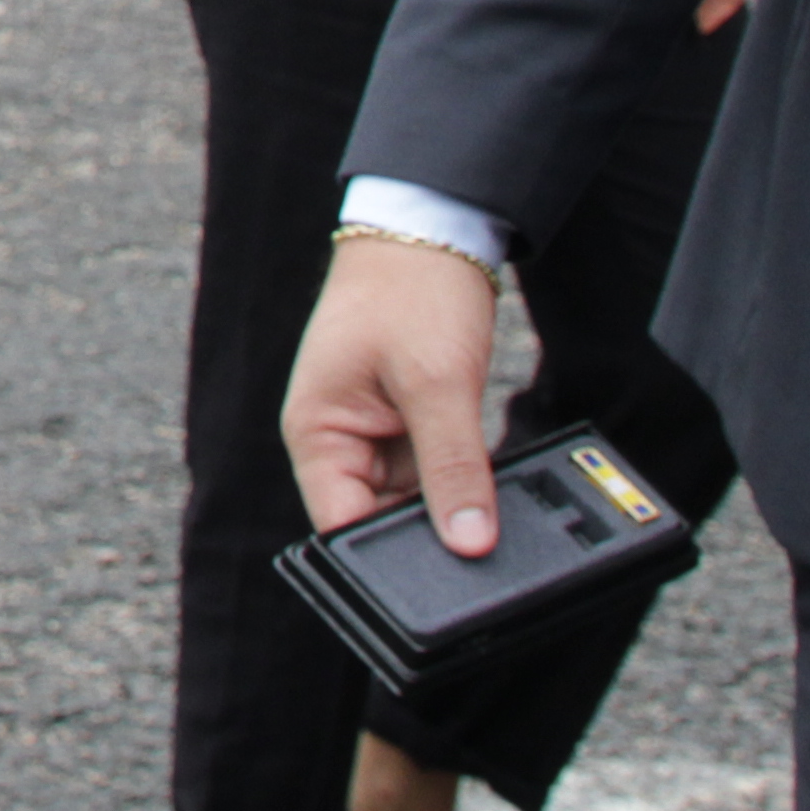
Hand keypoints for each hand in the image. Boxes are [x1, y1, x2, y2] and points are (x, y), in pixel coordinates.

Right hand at [283, 233, 506, 554]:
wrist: (432, 230)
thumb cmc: (410, 292)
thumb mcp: (438, 385)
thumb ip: (454, 468)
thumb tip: (470, 544)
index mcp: (317, 433)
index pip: (341, 527)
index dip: (385, 561)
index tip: (443, 579)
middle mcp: (340, 440)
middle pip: (381, 520)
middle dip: (429, 531)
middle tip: (480, 539)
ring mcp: (376, 433)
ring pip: (416, 501)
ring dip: (452, 500)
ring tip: (488, 496)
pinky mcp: (410, 425)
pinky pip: (436, 473)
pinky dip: (463, 477)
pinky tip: (492, 478)